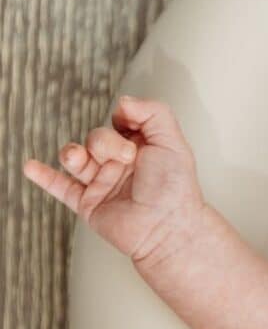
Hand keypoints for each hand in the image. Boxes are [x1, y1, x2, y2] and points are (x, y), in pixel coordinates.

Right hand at [22, 95, 205, 263]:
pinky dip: (44, 177)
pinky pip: (61, 187)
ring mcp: (103, 182)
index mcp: (142, 147)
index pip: (119, 121)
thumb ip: (153, 113)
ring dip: (73, 154)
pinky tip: (31, 167)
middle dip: (106, 142)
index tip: (131, 126)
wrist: (167, 228)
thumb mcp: (172, 141)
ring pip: (75, 158)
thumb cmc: (175, 188)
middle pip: (96, 137)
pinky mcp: (88, 203)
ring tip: (79, 159)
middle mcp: (121, 163)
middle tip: (127, 157)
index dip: (122, 119)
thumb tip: (123, 101)